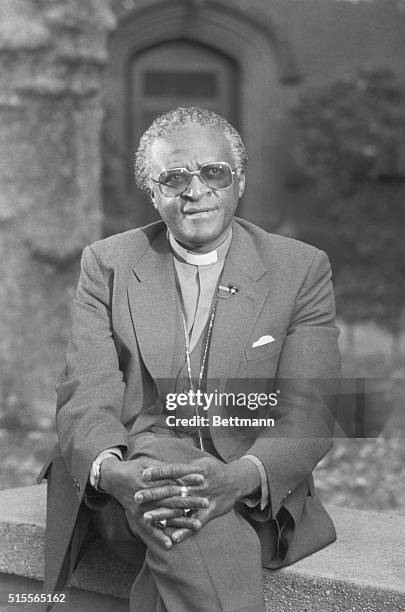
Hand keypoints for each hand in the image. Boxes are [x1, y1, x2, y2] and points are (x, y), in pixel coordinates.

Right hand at [99, 457, 207, 547]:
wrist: (113, 478)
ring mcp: (143, 508)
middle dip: (191, 501)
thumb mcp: (151, 463)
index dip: (188, 479)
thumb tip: (187, 468)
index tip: (203, 479)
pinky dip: (158, 537)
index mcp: (153, 480)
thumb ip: (167, 468)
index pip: (174, 480)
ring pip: (166, 516)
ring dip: (182, 521)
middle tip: (206, 502)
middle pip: (173, 498)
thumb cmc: (135, 468)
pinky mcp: (137, 517)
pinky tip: (170, 544)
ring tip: (198, 525)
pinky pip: (149, 530)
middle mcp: (149, 495)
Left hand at [137, 457, 260, 542]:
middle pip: (173, 489)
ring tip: (147, 517)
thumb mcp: (200, 462)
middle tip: (137, 496)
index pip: (174, 469)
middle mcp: (198, 485)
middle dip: (154, 493)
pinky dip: (185, 530)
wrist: (237, 481)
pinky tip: (173, 537)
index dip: (159, 472)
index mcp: (195, 470)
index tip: (143, 474)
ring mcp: (204, 500)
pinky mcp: (210, 513)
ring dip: (163, 513)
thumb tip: (163, 465)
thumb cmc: (214, 470)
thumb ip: (183, 466)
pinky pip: (196, 523)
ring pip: (181, 508)